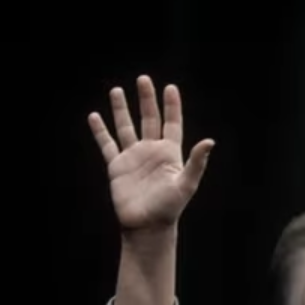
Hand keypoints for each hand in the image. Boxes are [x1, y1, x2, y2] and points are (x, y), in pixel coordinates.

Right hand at [88, 76, 214, 233]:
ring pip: (126, 127)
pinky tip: (95, 116)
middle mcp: (151, 152)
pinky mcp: (116, 166)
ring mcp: (133, 157)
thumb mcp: (186, 183)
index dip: (171, 106)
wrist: (146, 225)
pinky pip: (107, 144)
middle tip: (143, 79)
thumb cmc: (169, 208)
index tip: (170, 87)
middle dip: (146, 99)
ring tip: (116, 90)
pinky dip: (100, 131)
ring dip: (121, 109)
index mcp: (170, 154)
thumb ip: (196, 162)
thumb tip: (209, 141)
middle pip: (148, 119)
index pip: (172, 124)